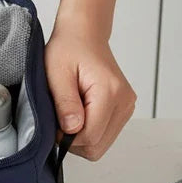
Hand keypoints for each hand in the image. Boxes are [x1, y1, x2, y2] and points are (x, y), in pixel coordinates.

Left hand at [44, 27, 135, 160]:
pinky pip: (104, 134)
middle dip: (74, 140)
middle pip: (97, 146)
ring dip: (81, 136)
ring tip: (70, 112)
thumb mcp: (57, 74)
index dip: (66, 138)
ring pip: (100, 144)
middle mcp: (124, 102)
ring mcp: (126, 107)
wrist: (84, 35)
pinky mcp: (123, 109)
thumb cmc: (69, 49)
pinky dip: (89, 131)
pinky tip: (79, 113)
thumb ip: (65, 103)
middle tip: (61, 118)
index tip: (55, 123)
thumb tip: (72, 130)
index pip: (90, 137)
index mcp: (110, 92)